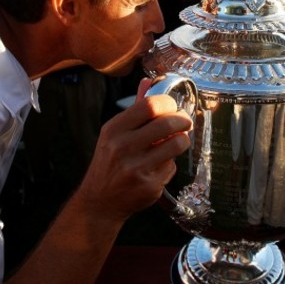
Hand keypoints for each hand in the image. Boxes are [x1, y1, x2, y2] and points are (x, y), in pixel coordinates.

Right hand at [76, 87, 191, 223]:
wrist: (99, 201)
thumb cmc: (109, 162)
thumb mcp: (114, 133)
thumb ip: (135, 109)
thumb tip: (148, 82)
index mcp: (114, 129)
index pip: (149, 105)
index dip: (168, 103)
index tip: (172, 107)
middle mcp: (123, 147)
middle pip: (168, 123)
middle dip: (183, 120)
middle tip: (184, 122)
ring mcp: (136, 168)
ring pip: (177, 144)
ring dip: (182, 141)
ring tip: (177, 141)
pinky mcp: (149, 186)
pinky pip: (172, 166)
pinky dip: (169, 164)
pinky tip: (158, 167)